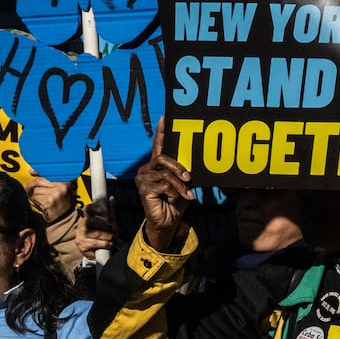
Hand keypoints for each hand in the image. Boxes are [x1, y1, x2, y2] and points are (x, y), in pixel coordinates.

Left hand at [25, 175, 75, 221]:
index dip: (38, 173)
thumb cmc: (61, 202)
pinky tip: (43, 205)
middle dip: (32, 186)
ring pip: (36, 191)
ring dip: (36, 196)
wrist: (65, 217)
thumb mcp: (60, 188)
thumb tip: (32, 170)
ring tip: (43, 200)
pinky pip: (36, 199)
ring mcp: (56, 194)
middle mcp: (62, 186)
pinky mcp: (49, 202)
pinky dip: (36, 202)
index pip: (48, 172)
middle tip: (31, 190)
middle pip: (39, 181)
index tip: (31, 172)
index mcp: (65, 181)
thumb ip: (48, 178)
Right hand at [75, 200, 114, 253]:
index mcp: (86, 217)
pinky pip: (94, 243)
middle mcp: (81, 226)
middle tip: (113, 229)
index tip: (102, 212)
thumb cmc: (104, 234)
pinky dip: (105, 244)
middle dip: (104, 225)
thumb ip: (110, 211)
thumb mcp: (109, 222)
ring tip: (113, 239)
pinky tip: (108, 244)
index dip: (94, 208)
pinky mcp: (81, 246)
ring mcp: (80, 236)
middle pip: (90, 221)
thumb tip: (111, 198)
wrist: (98, 252)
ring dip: (107, 236)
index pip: (86, 209)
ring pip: (94, 233)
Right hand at [134, 124, 192, 251]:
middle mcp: (148, 168)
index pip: (159, 145)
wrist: (169, 220)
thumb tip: (196, 161)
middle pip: (163, 157)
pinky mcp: (143, 188)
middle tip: (189, 177)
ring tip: (187, 193)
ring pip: (164, 172)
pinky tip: (176, 198)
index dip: (162, 131)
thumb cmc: (177, 201)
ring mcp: (143, 178)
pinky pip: (163, 184)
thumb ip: (185, 172)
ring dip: (179, 183)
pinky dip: (174, 191)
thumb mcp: (184, 183)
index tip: (165, 117)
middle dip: (178, 166)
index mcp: (158, 165)